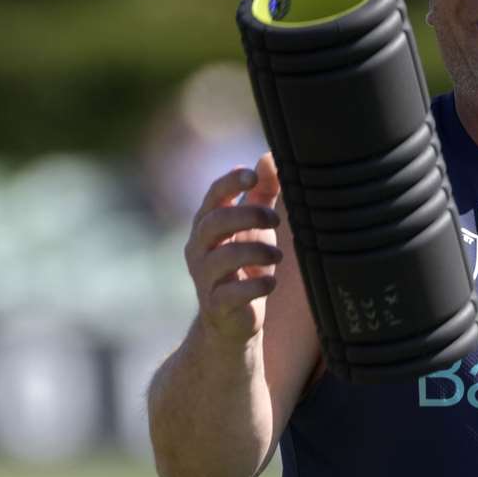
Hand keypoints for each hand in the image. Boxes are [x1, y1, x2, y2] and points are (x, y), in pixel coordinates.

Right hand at [184, 154, 282, 343]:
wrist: (232, 320)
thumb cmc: (244, 266)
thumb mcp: (255, 226)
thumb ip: (262, 193)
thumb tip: (270, 157)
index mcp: (208, 224)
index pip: (214, 196)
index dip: (230, 182)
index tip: (252, 176)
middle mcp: (200, 248)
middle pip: (215, 221)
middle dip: (248, 215)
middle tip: (276, 220)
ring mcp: (205, 278)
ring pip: (224, 256)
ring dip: (258, 251)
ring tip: (277, 256)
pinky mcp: (217, 305)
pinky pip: (234, 292)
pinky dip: (257, 286)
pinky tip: (270, 283)